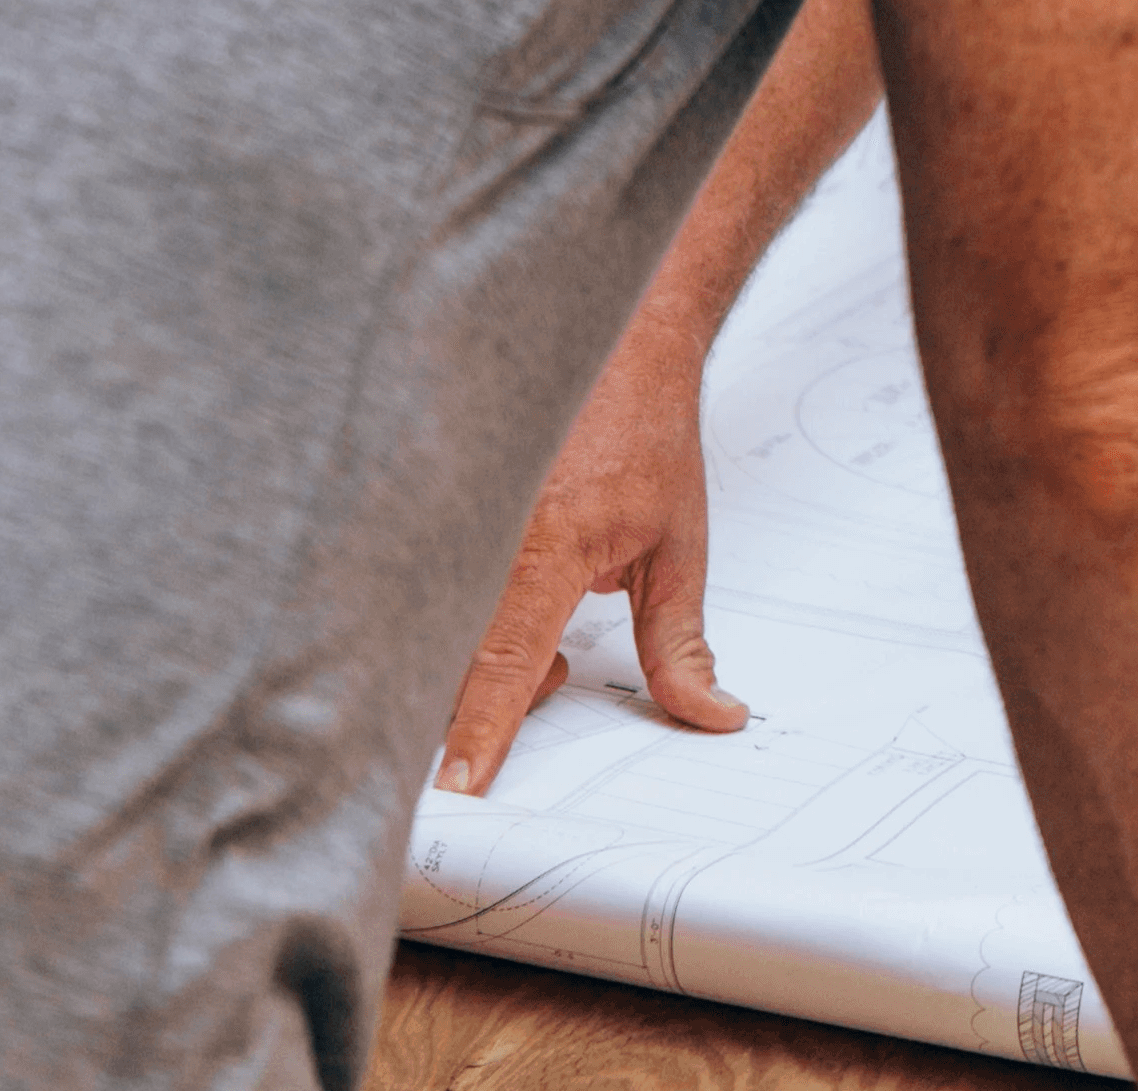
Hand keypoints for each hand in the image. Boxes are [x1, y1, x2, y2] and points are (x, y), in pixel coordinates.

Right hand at [435, 323, 747, 794]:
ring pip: (434, 629)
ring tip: (549, 631)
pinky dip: (461, 623)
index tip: (460, 790)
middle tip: (559, 670)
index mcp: (548, 543)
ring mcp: (455, 515)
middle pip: (452, 657)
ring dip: (479, 661)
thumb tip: (711, 715)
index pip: (505, 662)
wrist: (621, 346)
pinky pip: (425, 592)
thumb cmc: (648, 437)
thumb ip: (681, 644)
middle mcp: (487, 528)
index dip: (481, 733)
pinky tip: (508, 606)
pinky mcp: (437, 508)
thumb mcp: (680, 550)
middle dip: (489, 701)